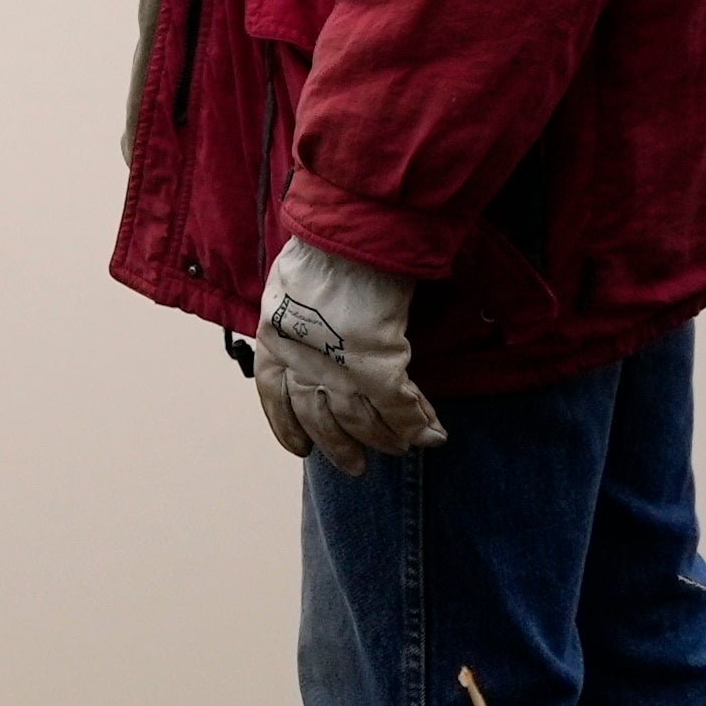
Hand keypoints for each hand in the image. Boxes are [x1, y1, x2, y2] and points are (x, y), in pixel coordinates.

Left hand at [252, 236, 447, 474]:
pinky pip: (399, 407)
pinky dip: (417, 423)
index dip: (286, 427)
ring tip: (400, 447)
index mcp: (275, 339)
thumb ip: (294, 309)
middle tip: (356, 467)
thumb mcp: (289, 282)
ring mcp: (340, 368)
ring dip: (385, 439)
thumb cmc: (324, 248)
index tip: (300, 448)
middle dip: (339, 447)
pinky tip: (432, 434)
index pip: (273, 395)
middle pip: (319, 420)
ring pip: (360, 420)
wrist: (350, 237)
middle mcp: (302, 362)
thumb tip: (302, 315)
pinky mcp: (377, 365)